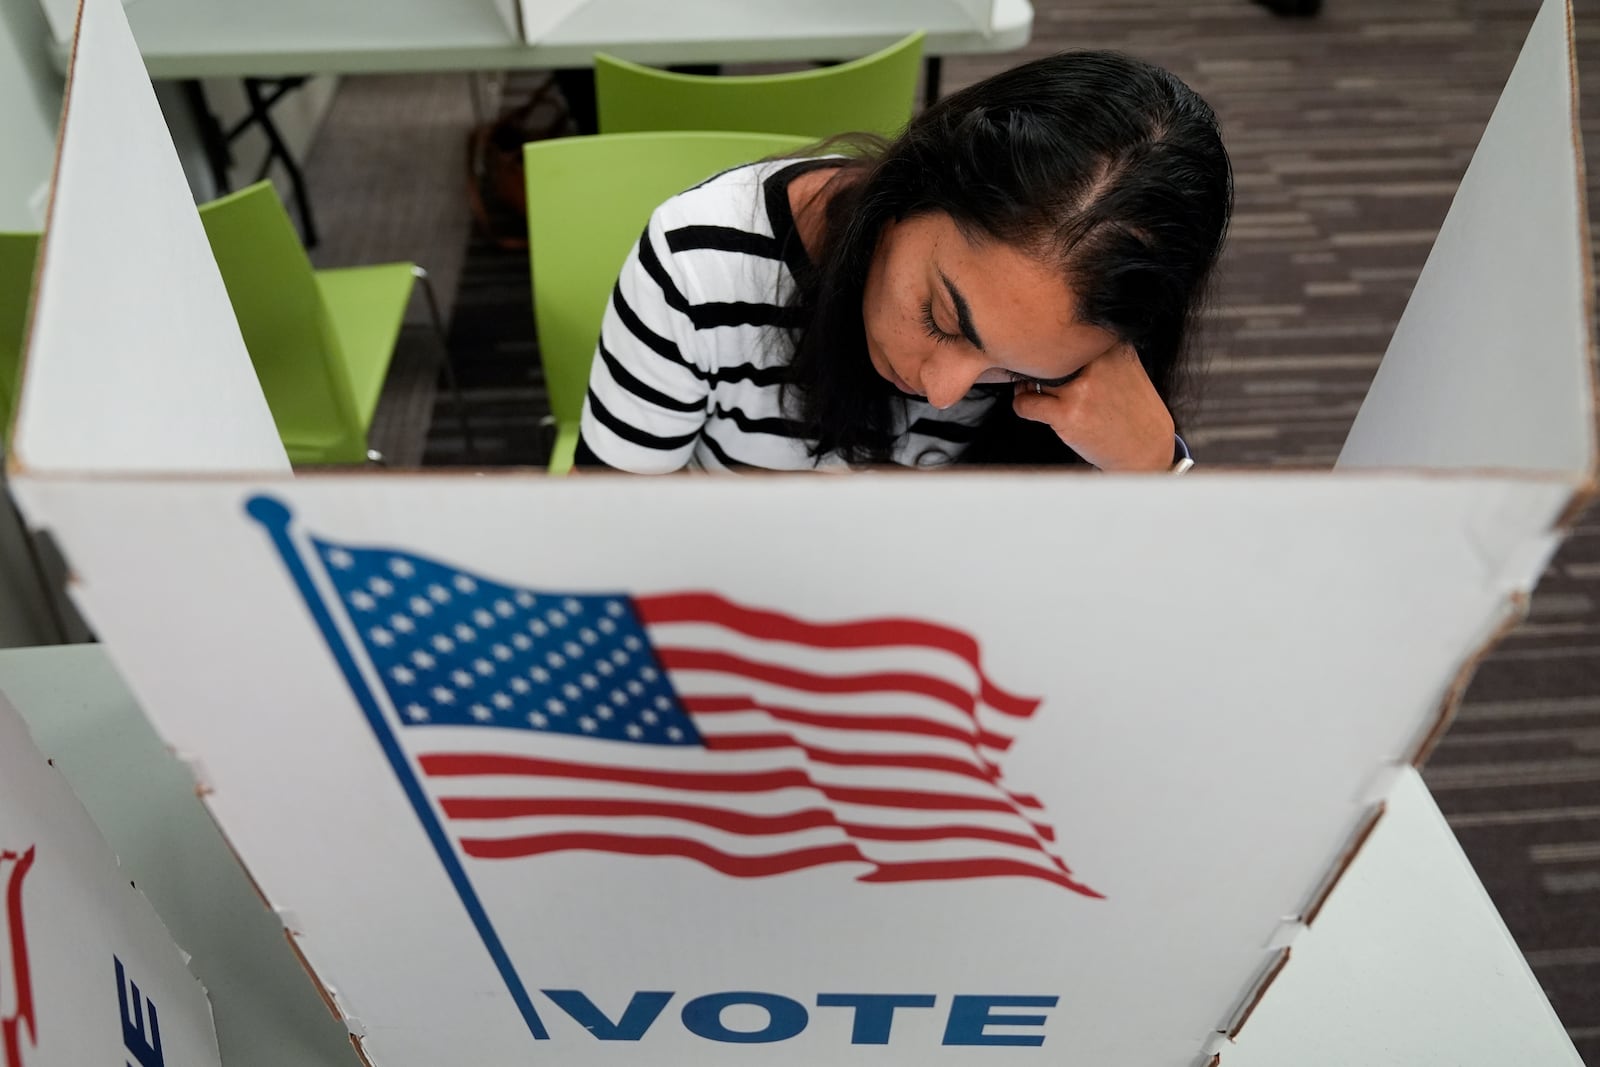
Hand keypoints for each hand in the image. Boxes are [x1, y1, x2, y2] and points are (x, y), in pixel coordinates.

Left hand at [1011, 345, 1175, 471]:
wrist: (1147, 449)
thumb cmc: (1131, 410)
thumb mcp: (1124, 369)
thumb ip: (1094, 353)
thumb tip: (1047, 343)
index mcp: (1111, 346)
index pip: (1065, 335)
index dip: (1049, 348)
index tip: (1042, 357)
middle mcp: (1098, 363)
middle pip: (1047, 353)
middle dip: (1035, 366)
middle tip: (1031, 376)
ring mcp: (1082, 389)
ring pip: (1033, 377)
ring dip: (1026, 386)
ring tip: (1032, 392)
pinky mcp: (1068, 414)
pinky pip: (1026, 404)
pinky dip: (1021, 406)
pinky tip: (1030, 410)